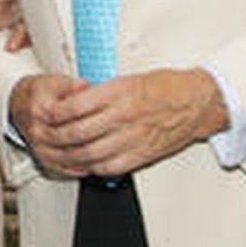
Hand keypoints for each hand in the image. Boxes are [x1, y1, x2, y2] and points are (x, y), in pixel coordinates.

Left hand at [8, 68, 225, 176]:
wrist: (197, 102)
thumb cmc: (166, 88)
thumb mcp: (128, 79)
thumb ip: (101, 92)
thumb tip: (75, 100)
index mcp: (119, 92)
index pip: (75, 106)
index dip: (56, 113)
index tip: (48, 113)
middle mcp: (124, 116)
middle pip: (78, 133)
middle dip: (58, 137)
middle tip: (48, 136)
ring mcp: (133, 137)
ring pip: (90, 153)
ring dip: (71, 155)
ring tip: (61, 152)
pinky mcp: (142, 154)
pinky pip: (109, 167)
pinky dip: (93, 167)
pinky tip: (85, 163)